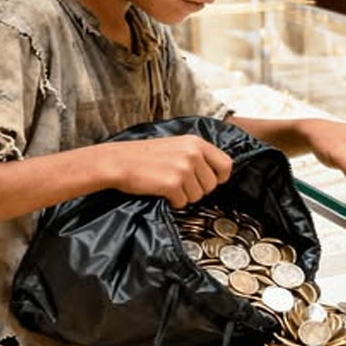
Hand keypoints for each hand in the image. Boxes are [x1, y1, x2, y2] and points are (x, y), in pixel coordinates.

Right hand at [104, 136, 232, 208]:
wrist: (118, 162)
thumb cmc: (143, 155)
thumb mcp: (176, 145)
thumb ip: (195, 154)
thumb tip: (215, 173)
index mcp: (196, 142)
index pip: (226, 164)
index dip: (220, 177)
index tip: (211, 181)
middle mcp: (193, 154)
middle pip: (211, 185)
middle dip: (198, 189)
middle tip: (180, 184)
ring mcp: (183, 168)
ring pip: (198, 196)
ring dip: (184, 196)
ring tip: (168, 185)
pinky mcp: (172, 184)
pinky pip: (183, 202)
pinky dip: (173, 202)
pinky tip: (161, 191)